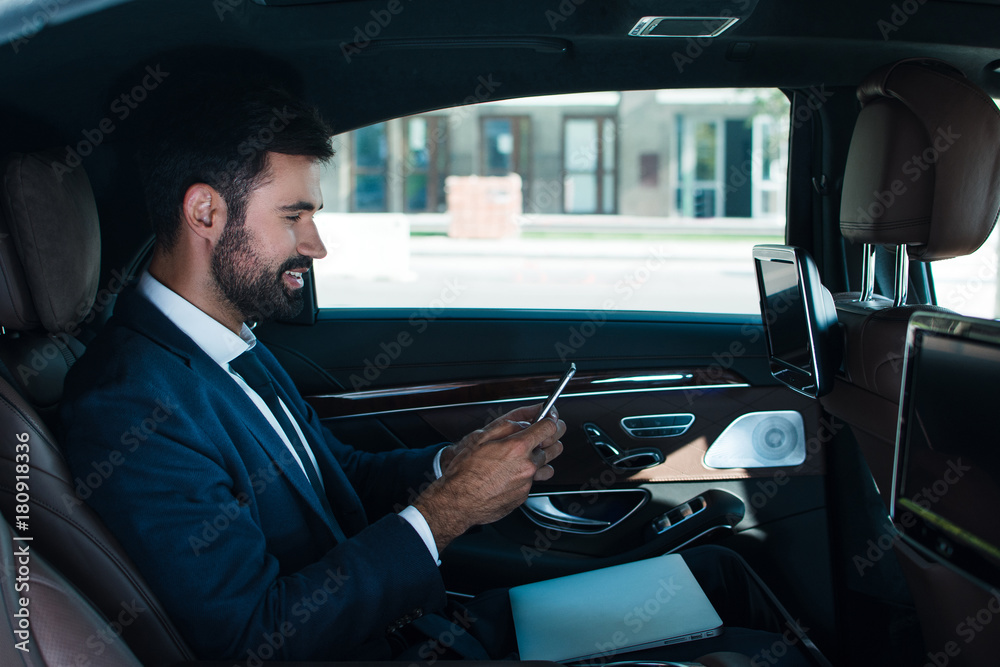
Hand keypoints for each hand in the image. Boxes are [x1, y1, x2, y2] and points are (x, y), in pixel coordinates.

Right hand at [415, 403, 565, 551]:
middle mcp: (527, 465)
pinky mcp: (523, 496)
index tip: (548, 420)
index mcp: (517, 447)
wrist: (459, 502)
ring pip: (546, 466)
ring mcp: (527, 483)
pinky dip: (525, 476)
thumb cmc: (465, 472)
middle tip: (540, 437)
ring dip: (540, 459)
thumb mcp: (481, 438)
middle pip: (555, 447)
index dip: (549, 420)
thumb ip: (508, 426)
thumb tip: (524, 423)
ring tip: (524, 457)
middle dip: (550, 440)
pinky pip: (533, 482)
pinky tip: (509, 474)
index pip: (549, 427)